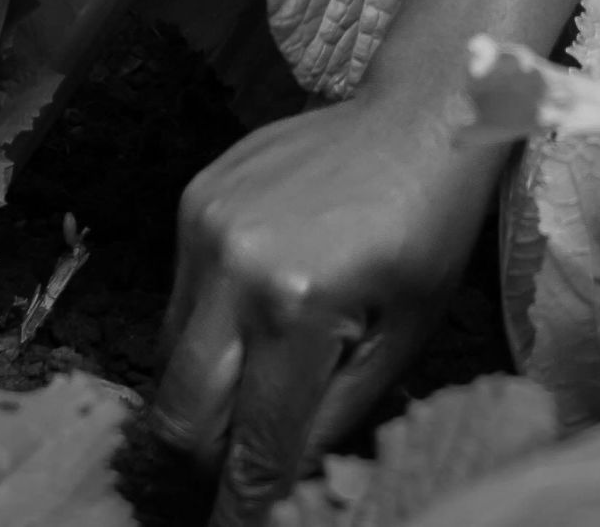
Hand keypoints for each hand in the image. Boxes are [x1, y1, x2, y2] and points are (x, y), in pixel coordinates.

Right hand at [150, 78, 510, 517]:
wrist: (420, 112)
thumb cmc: (428, 228)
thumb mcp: (403, 338)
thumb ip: (333, 417)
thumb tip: (280, 478)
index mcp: (299, 308)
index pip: (253, 443)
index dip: (241, 505)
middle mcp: (234, 269)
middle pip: (181, 412)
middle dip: (207, 455)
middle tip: (242, 461)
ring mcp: (203, 230)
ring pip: (170, 357)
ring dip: (206, 388)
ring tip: (264, 370)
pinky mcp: (191, 202)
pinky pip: (179, 297)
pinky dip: (210, 323)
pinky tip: (263, 302)